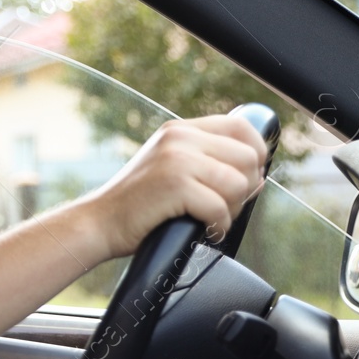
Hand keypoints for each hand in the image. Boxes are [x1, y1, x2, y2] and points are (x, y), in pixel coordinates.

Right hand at [81, 114, 268, 260]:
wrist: (99, 223)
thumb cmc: (138, 205)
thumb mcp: (171, 170)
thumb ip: (209, 165)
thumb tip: (259, 177)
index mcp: (180, 130)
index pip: (241, 127)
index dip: (256, 153)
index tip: (247, 178)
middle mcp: (180, 137)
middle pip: (247, 157)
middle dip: (245, 189)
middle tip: (224, 207)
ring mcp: (177, 159)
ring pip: (238, 184)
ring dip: (232, 210)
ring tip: (211, 220)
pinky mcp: (175, 185)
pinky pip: (220, 207)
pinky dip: (218, 227)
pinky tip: (205, 231)